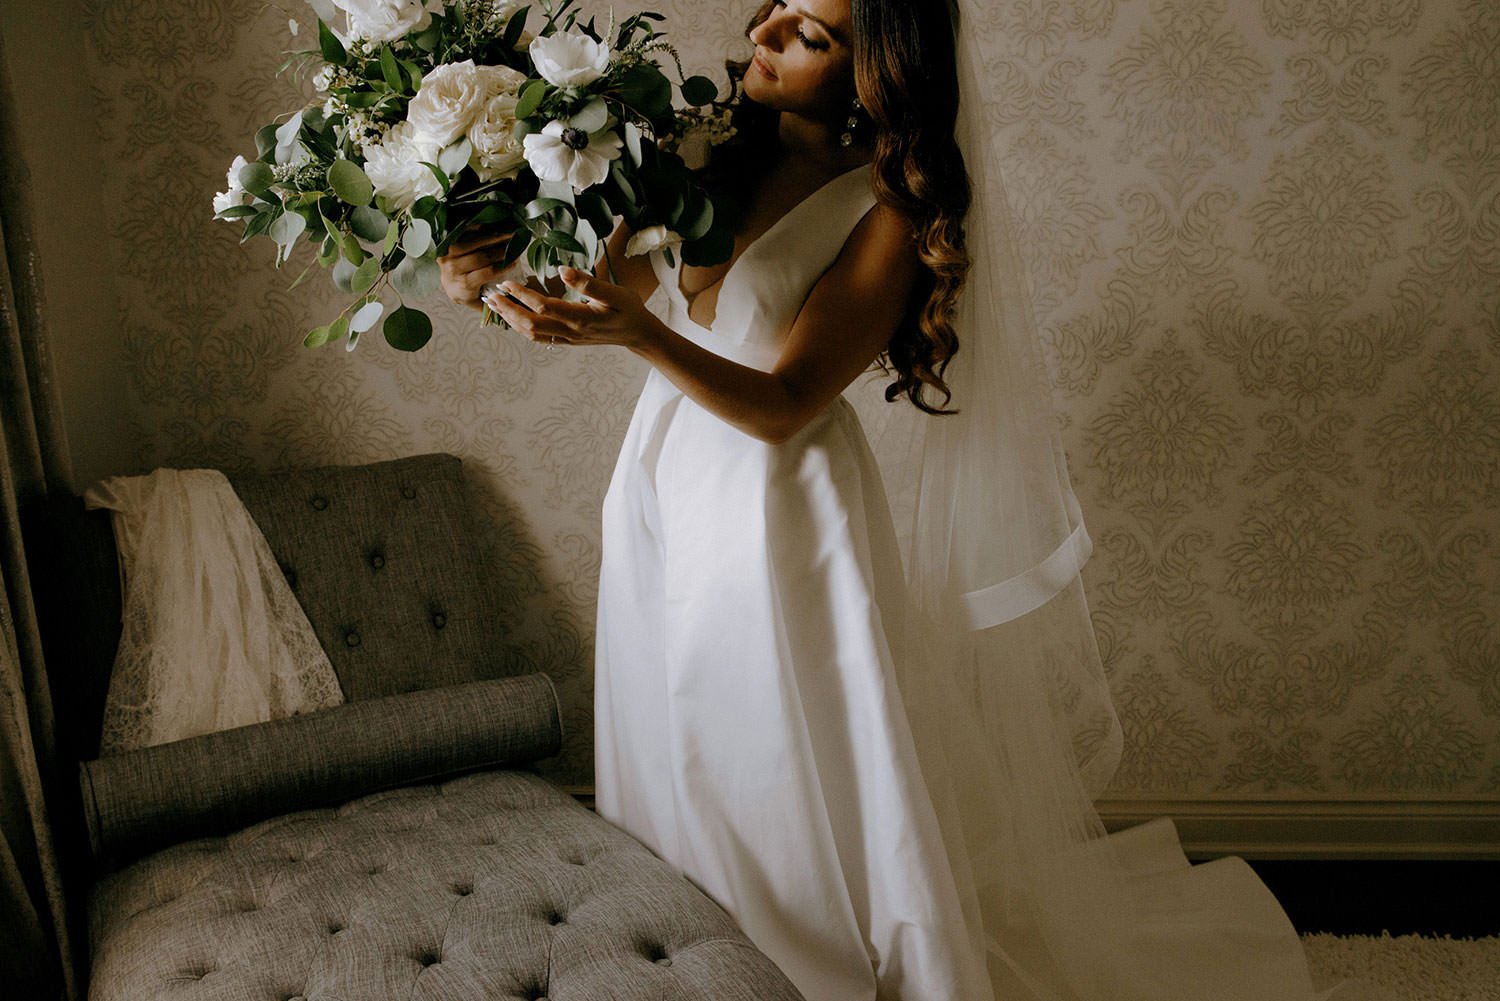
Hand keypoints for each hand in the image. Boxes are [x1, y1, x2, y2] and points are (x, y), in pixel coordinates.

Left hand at [437, 230, 519, 311]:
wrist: (449, 286)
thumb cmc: (468, 294)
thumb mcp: (479, 303)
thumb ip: (494, 302)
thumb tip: (512, 296)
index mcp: (464, 285)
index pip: (487, 272)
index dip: (503, 265)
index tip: (515, 261)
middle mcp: (454, 269)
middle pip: (481, 256)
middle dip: (501, 250)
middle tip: (514, 246)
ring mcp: (449, 255)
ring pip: (473, 243)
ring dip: (492, 237)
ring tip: (507, 235)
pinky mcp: (447, 245)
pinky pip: (463, 233)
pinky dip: (477, 228)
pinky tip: (491, 227)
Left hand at [482, 267, 664, 351]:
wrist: (638, 333)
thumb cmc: (629, 309)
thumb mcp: (615, 293)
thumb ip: (589, 282)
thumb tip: (562, 270)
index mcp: (581, 318)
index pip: (543, 307)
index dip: (522, 295)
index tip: (506, 283)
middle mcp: (571, 331)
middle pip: (530, 324)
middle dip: (508, 310)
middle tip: (490, 296)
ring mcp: (568, 338)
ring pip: (532, 334)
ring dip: (511, 320)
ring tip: (495, 306)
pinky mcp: (568, 340)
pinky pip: (540, 337)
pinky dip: (522, 327)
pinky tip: (513, 316)